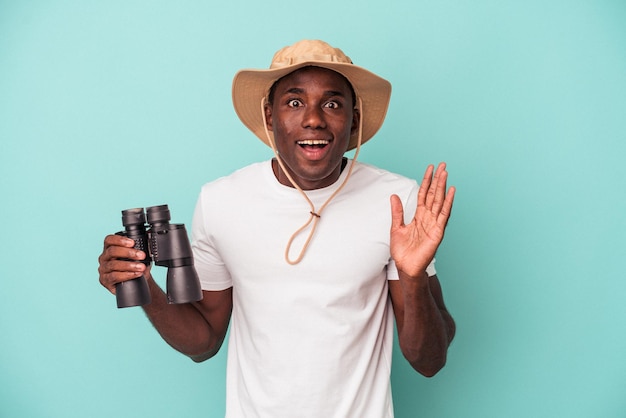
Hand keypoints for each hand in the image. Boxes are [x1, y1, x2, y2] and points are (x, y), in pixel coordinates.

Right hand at [98, 234, 149, 293]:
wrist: (136, 282)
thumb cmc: (135, 266)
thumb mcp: (139, 255)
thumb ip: (142, 244)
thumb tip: (149, 233)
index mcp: (110, 248)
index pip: (109, 240)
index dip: (119, 240)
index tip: (132, 243)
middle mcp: (104, 258)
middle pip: (112, 251)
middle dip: (128, 253)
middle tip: (141, 255)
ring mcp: (103, 269)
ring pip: (113, 265)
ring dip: (130, 265)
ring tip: (141, 267)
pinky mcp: (105, 280)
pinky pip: (114, 276)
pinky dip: (127, 275)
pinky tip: (136, 274)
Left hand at [390, 163, 454, 277]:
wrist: (406, 267)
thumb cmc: (403, 251)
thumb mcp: (396, 227)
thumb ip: (397, 212)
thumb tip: (394, 196)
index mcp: (419, 216)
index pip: (423, 194)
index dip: (426, 181)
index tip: (430, 168)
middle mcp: (428, 218)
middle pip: (433, 194)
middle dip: (437, 180)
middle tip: (442, 165)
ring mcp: (434, 224)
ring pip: (439, 201)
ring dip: (443, 187)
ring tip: (446, 173)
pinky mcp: (438, 231)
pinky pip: (443, 214)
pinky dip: (448, 203)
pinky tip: (451, 192)